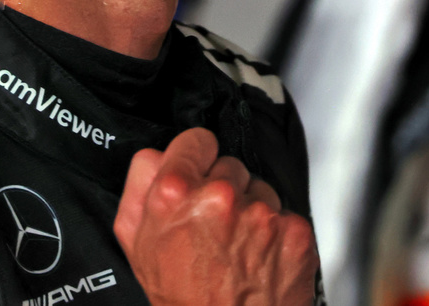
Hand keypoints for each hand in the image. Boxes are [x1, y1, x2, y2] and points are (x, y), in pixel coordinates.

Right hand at [114, 128, 318, 305]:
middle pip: (230, 165)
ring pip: (260, 190)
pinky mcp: (293, 231)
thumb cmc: (179, 297)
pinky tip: (258, 258)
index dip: (196, 158)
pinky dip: (276, 234)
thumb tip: (157, 155)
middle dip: (223, 190)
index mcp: (175, 192)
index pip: (197, 139)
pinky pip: (284, 216)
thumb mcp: (135, 241)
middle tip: (213, 227)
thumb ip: (140, 184)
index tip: (199, 174)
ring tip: (235, 248)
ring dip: (251, 212)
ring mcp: (261, 213)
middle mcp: (220, 196)